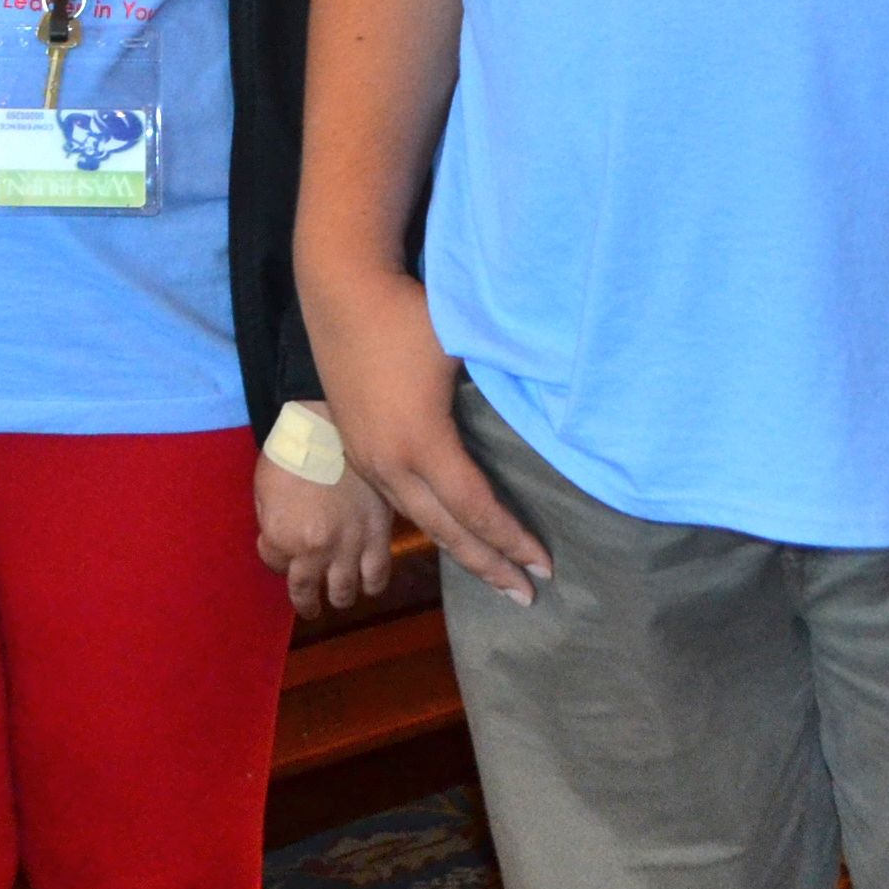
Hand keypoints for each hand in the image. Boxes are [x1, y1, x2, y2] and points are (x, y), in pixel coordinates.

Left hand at [253, 434, 400, 617]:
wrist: (330, 424)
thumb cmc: (289, 451)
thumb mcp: (262, 488)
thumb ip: (268, 523)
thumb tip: (276, 546)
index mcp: (282, 538)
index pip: (276, 567)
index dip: (277, 560)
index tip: (281, 553)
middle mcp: (316, 551)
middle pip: (309, 592)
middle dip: (306, 600)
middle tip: (310, 605)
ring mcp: (350, 546)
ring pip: (345, 592)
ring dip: (339, 596)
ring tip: (339, 595)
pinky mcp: (378, 535)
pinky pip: (377, 575)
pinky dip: (371, 584)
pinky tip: (366, 582)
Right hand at [313, 281, 551, 606]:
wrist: (339, 290)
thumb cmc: (407, 314)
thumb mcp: (463, 349)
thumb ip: (500, 390)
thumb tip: (549, 415)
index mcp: (421, 444)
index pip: (475, 508)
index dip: (511, 539)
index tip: (544, 566)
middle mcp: (389, 464)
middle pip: (445, 531)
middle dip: (488, 566)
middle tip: (526, 598)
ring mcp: (368, 459)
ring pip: (418, 521)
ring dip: (459, 550)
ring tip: (493, 574)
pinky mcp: (357, 449)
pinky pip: (400, 502)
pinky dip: (432, 526)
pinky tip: (449, 531)